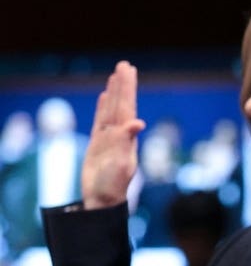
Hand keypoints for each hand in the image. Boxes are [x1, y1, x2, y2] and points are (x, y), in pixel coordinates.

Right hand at [81, 61, 145, 208]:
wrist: (103, 200)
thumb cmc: (114, 186)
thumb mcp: (123, 163)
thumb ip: (127, 142)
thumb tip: (137, 123)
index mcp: (126, 135)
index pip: (127, 105)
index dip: (127, 88)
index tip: (129, 71)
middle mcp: (119, 133)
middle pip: (120, 103)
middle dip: (122, 84)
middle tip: (124, 64)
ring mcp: (108, 138)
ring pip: (110, 109)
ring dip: (113, 92)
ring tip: (115, 75)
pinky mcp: (97, 144)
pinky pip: (99, 120)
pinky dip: (102, 108)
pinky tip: (103, 97)